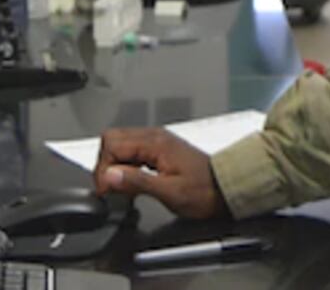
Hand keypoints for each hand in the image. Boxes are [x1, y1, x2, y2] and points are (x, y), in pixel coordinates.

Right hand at [92, 127, 227, 218]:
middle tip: (112, 187)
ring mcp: (157, 141)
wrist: (225, 189)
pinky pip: (132, 150)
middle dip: (106, 163)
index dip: (104, 168)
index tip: (107, 190)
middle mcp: (155, 136)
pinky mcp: (159, 149)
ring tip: (123, 186)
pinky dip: (125, 164)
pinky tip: (133, 181)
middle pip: (112, 138)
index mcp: (156, 143)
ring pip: (120, 143)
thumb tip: (109, 176)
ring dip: (115, 164)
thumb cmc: (203, 191)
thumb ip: (137, 182)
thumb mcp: (170, 192)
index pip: (112, 144)